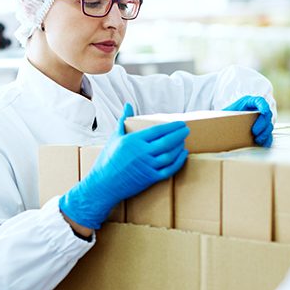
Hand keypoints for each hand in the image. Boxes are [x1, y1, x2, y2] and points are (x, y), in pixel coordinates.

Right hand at [59, 103, 188, 229]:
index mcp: (134, 141)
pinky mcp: (150, 178)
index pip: (158, 130)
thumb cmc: (108, 160)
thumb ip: (123, 120)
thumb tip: (128, 105)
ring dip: (179, 147)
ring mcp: (147, 166)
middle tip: (186, 130)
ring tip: (183, 141)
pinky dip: (179, 161)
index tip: (180, 124)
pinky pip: (169, 169)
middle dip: (180, 135)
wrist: (104, 184)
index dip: (172, 127)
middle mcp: (142, 152)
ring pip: (170, 155)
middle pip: (167, 142)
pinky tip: (182, 155)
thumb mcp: (115, 137)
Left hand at [223, 95, 273, 146]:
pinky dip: (266, 139)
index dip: (263, 105)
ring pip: (269, 125)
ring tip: (257, 139)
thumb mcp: (225, 113)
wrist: (224, 124)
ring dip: (265, 133)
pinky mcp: (262, 130)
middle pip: (266, 115)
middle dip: (262, 124)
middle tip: (254, 132)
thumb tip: (221, 118)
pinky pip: (268, 134)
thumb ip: (226, 113)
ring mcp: (260, 120)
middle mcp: (257, 110)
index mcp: (248, 102)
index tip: (263, 111)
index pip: (259, 101)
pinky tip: (261, 143)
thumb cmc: (225, 117)